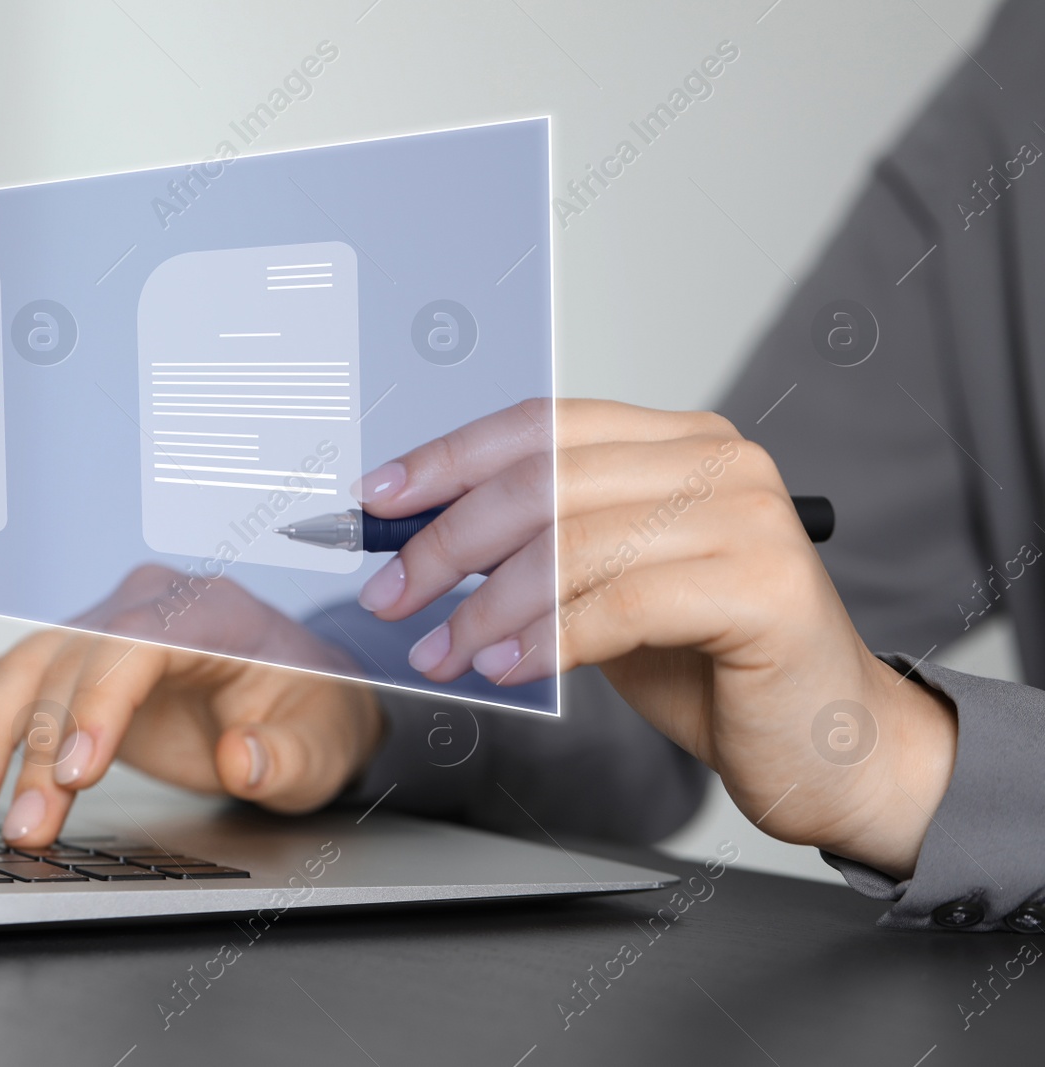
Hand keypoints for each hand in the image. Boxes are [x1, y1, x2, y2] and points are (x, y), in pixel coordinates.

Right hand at [0, 564, 382, 846]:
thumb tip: (240, 758)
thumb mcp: (323, 745)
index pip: (136, 644)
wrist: (301, 694)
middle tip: (23, 826)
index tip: (78, 772)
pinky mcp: (76, 661)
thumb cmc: (312, 712)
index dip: (98, 704)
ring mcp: (104, 627)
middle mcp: (146, 606)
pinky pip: (9, 676)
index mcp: (210, 612)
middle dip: (37, 748)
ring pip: (24, 667)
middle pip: (70, 664)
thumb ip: (286, 756)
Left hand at [355, 398, 955, 878]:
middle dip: (447, 541)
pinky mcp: (764, 587)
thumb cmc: (711, 664)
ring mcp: (748, 517)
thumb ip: (537, 547)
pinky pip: (620, 603)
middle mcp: (718, 460)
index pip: (540, 426)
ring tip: (442, 652)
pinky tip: (505, 666)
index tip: (378, 500)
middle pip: (545, 480)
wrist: (827, 746)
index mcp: (678, 441)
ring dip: (486, 605)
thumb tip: (423, 537)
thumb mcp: (605, 586)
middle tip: (391, 593)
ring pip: (574, 541)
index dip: (448, 459)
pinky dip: (546, 638)